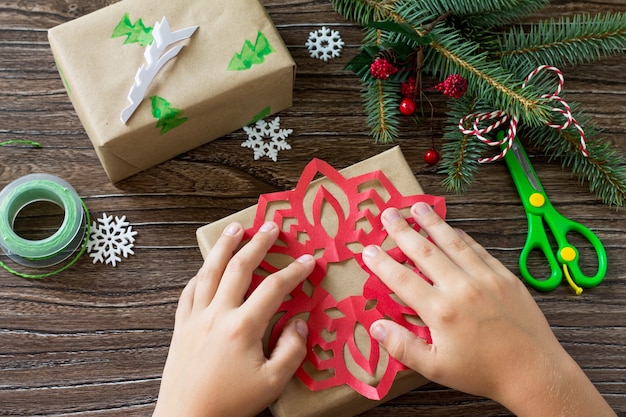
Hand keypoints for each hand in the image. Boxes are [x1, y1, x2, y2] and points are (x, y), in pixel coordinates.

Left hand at [152, 222, 314, 416]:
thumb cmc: (231, 404)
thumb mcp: (272, 383)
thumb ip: (291, 350)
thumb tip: (299, 322)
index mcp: (242, 327)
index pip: (275, 288)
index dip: (295, 271)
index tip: (310, 259)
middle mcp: (217, 314)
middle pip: (240, 267)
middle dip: (258, 243)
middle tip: (271, 226)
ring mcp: (195, 318)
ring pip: (209, 271)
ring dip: (224, 247)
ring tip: (235, 229)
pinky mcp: (180, 327)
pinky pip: (188, 292)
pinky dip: (199, 274)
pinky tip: (205, 268)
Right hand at [362, 203, 614, 416]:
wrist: (533, 371)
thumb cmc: (481, 372)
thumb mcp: (436, 368)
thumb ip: (403, 347)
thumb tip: (376, 326)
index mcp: (440, 311)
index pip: (402, 279)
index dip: (381, 262)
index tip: (367, 249)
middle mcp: (460, 288)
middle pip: (424, 251)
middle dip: (402, 231)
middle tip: (387, 214)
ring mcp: (485, 278)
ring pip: (452, 243)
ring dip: (432, 223)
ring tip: (417, 207)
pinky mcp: (504, 276)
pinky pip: (478, 249)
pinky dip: (462, 237)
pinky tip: (452, 229)